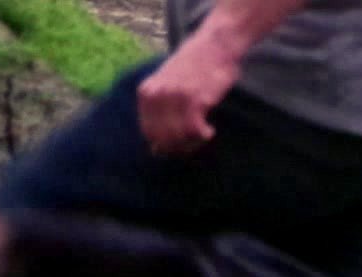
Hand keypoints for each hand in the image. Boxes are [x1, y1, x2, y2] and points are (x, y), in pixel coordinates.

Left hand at [137, 36, 241, 154]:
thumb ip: (158, 106)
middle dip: (177, 148)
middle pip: (162, 139)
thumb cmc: (194, 63)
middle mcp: (157, 95)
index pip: (148, 133)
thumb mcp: (165, 81)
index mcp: (146, 92)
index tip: (178, 146)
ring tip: (202, 135)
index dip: (163, 145)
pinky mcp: (195, 100)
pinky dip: (203, 136)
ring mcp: (175, 98)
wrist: (215, 44)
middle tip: (192, 144)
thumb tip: (154, 147)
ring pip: (178, 137)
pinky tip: (209, 130)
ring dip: (192, 143)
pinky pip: (194, 131)